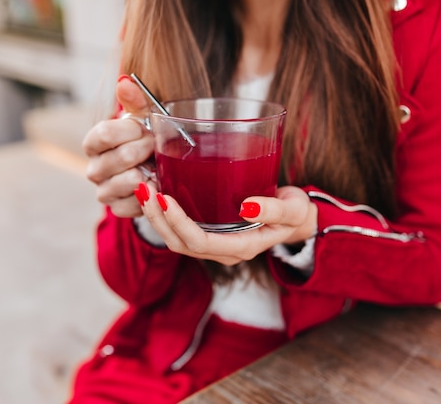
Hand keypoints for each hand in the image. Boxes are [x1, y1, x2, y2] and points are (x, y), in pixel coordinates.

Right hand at [83, 76, 154, 216]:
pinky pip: (136, 203)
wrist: (150, 167)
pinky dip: (151, 192)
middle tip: (155, 146)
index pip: (103, 134)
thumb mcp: (141, 117)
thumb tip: (125, 82)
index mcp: (93, 143)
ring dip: (150, 170)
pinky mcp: (118, 208)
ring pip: (130, 181)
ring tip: (155, 163)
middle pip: (121, 158)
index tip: (144, 128)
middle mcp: (94, 169)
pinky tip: (155, 182)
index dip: (129, 130)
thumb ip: (134, 101)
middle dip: (146, 149)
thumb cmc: (143, 138)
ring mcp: (104, 191)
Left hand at [135, 183, 317, 265]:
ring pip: (175, 240)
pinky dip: (163, 215)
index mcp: (242, 248)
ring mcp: (215, 245)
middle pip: (181, 243)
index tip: (164, 198)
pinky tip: (154, 195)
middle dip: (158, 218)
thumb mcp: (293, 209)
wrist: (296, 221)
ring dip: (156, 217)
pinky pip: (179, 232)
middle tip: (145, 189)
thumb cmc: (295, 213)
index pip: (201, 242)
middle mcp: (224, 251)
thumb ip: (274, 210)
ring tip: (143, 190)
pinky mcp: (209, 235)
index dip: (179, 223)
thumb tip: (247, 208)